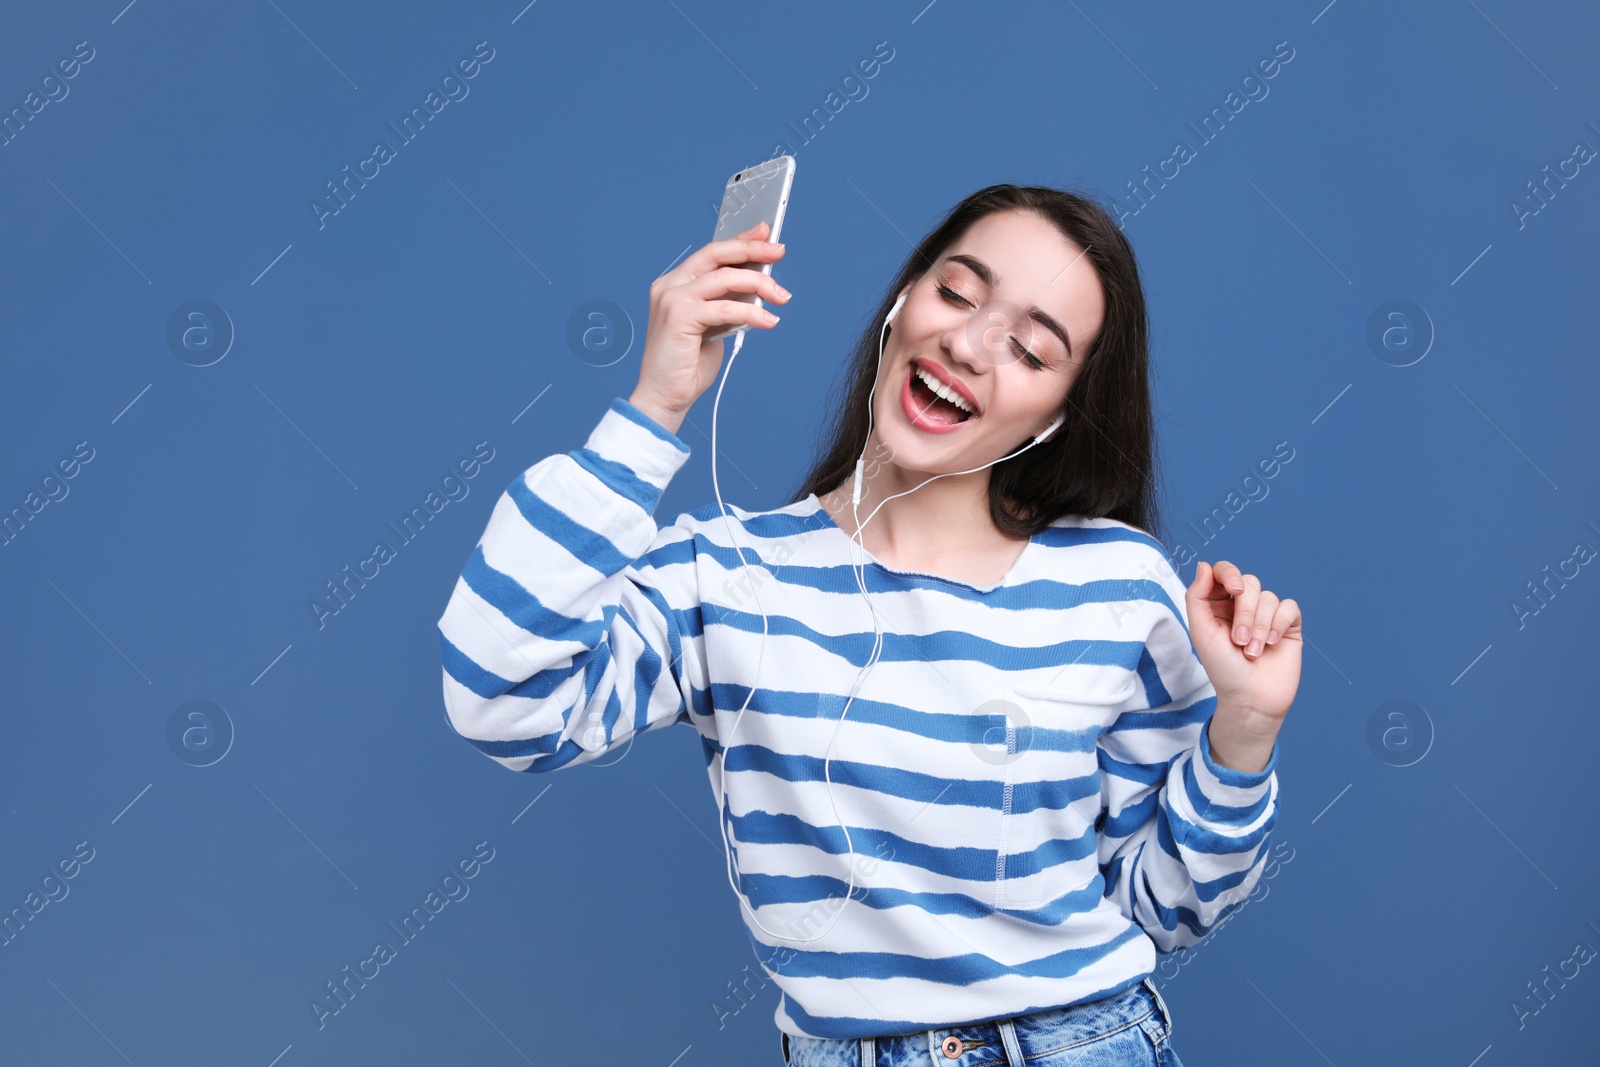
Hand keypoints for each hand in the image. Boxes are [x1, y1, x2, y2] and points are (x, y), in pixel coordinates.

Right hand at [628, 219, 789, 434]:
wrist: (664, 397)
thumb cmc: (687, 365)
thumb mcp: (714, 326)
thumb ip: (727, 303)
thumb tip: (757, 285)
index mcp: (674, 284)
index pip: (711, 253)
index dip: (739, 240)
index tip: (765, 233)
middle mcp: (669, 286)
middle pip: (716, 254)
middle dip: (751, 249)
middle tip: (779, 252)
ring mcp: (671, 299)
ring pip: (724, 278)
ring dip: (759, 285)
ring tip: (782, 297)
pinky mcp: (678, 317)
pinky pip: (725, 308)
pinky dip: (752, 314)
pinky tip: (769, 321)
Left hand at [1185, 559, 1301, 733]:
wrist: (1251, 698)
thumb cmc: (1223, 668)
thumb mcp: (1201, 632)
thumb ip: (1197, 597)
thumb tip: (1204, 565)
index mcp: (1219, 604)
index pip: (1225, 572)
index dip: (1230, 574)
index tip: (1235, 591)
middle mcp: (1243, 606)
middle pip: (1249, 583)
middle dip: (1246, 612)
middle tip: (1239, 641)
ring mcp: (1267, 615)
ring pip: (1269, 597)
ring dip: (1261, 626)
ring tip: (1253, 651)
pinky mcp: (1288, 625)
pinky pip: (1289, 606)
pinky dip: (1279, 624)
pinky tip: (1273, 643)